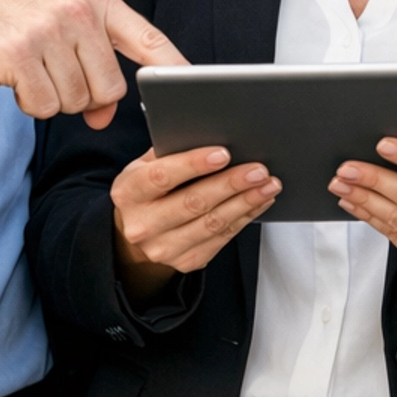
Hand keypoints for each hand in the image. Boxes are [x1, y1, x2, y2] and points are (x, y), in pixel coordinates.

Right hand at [0, 0, 185, 127]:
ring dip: (56, 100)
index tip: (196, 87)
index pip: (149, 38)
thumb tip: (104, 117)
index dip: (175, 67)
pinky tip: (18, 80)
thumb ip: (96, 64)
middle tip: (59, 76)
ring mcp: (48, 32)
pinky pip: (45, 106)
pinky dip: (32, 104)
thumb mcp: (66, 26)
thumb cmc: (21, 18)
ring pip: (77, 102)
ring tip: (36, 71)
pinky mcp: (19, 55)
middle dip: (87, 97)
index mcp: (98, 0)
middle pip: (110, 89)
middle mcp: (77, 12)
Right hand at [111, 145, 280, 296]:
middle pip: (193, 203)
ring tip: (268, 185)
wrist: (136, 233)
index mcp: (129, 192)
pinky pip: (222, 238)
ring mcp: (164, 247)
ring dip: (245, 203)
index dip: (194, 164)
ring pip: (212, 224)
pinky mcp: (186, 261)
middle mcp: (143, 224)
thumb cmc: (147, 190)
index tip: (224, 154)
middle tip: (258, 170)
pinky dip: (244, 218)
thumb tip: (208, 135)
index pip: (161, 176)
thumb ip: (168, 151)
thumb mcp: (144, 167)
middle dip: (230, 184)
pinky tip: (258, 202)